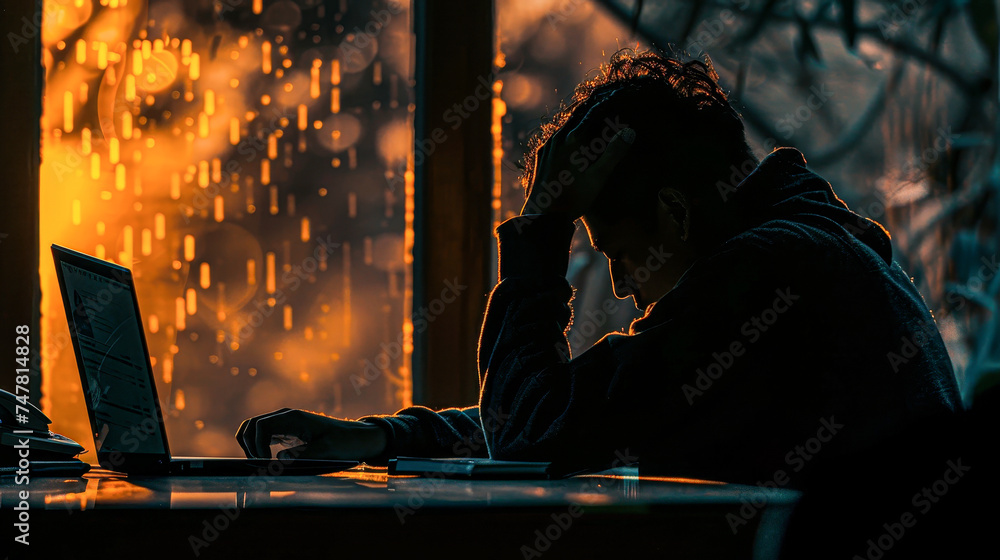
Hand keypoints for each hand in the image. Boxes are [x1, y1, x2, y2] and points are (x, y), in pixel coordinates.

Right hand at [236, 408, 387, 461]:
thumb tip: (278, 461)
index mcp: (293, 418)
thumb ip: (302, 455)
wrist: (358, 438)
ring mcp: (286, 424)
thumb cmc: (344, 443)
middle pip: (251, 425)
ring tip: (261, 465)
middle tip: (258, 464)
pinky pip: (265, 436)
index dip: (256, 445)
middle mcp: (286, 417)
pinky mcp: (288, 433)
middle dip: (248, 444)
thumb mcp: (326, 450)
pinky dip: (259, 447)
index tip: (265, 462)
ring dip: (251, 445)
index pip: (260, 426)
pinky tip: (267, 462)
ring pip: (255, 430)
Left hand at [522, 102, 634, 219]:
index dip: (605, 104)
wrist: (542, 215)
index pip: (591, 113)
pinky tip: (572, 138)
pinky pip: (556, 138)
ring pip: (565, 126)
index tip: (616, 96)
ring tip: (591, 117)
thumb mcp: (598, 177)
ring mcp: (547, 147)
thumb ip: (613, 153)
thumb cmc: (572, 198)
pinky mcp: (540, 157)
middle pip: (577, 116)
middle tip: (605, 101)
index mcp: (572, 139)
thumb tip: (630, 131)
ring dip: (579, 120)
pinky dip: (568, 133)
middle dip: (592, 108)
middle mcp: (557, 138)